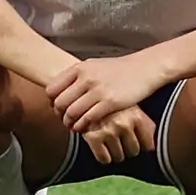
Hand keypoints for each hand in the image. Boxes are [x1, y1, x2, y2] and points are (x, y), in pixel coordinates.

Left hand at [44, 50, 158, 140]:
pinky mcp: (110, 102)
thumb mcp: (93, 66)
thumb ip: (76, 77)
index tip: (56, 107)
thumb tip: (59, 91)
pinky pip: (88, 119)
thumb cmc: (118, 69)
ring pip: (72, 113)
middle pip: (60, 103)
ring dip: (69, 123)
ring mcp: (98, 90)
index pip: (52, 89)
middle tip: (64, 119)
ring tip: (72, 126)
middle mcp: (86, 78)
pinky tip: (84, 128)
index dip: (51, 101)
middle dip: (59, 115)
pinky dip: (82, 126)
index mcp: (79, 68)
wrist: (143, 69)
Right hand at [73, 99, 158, 163]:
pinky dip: (102, 156)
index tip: (135, 140)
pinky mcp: (93, 137)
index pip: (148, 145)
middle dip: (127, 148)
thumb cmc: (112, 102)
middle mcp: (124, 123)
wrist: (84, 92)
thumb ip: (144, 123)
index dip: (141, 145)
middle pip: (133, 152)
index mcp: (136, 116)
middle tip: (119, 138)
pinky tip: (100, 144)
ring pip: (119, 157)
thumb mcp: (130, 106)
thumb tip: (153, 148)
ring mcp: (108, 130)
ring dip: (114, 152)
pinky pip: (104, 159)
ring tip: (109, 139)